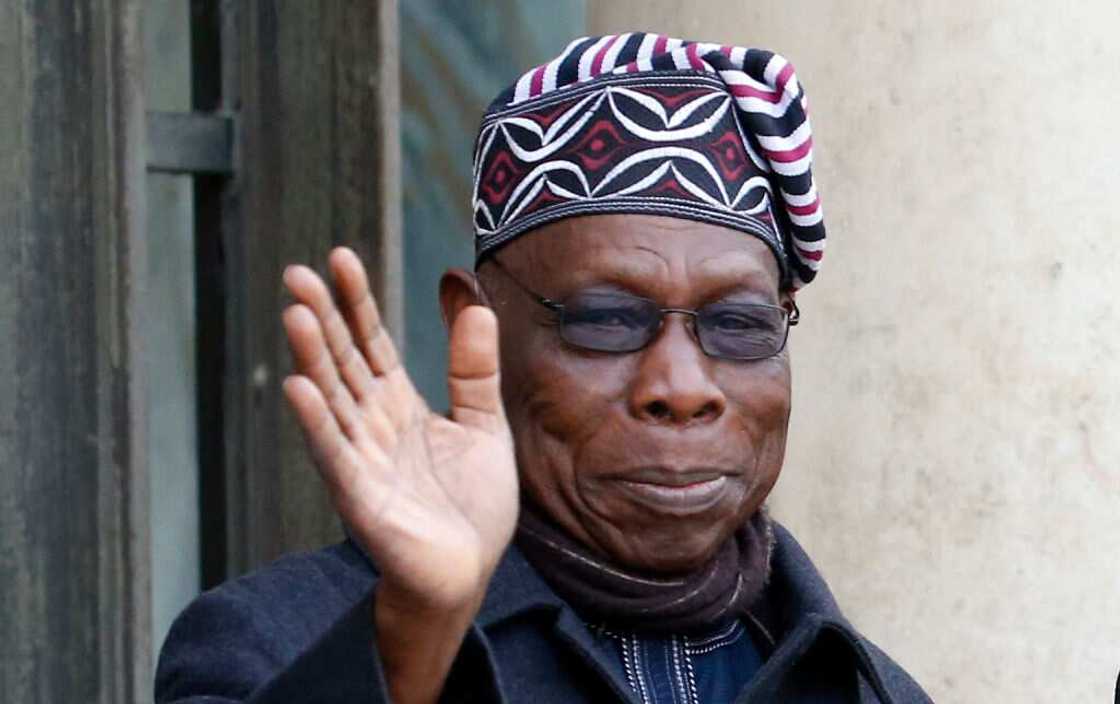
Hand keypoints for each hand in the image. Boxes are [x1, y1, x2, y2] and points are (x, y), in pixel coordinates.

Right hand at [281, 247, 518, 613]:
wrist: (468, 574)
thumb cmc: (470, 506)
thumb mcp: (482, 423)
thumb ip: (474, 368)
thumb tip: (476, 303)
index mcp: (398, 405)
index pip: (371, 343)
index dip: (356, 302)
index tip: (340, 257)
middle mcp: (372, 426)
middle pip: (342, 362)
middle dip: (322, 318)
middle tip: (297, 273)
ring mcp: (362, 459)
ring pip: (331, 400)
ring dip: (312, 358)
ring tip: (295, 314)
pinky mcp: (361, 498)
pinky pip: (335, 455)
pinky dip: (316, 423)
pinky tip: (296, 388)